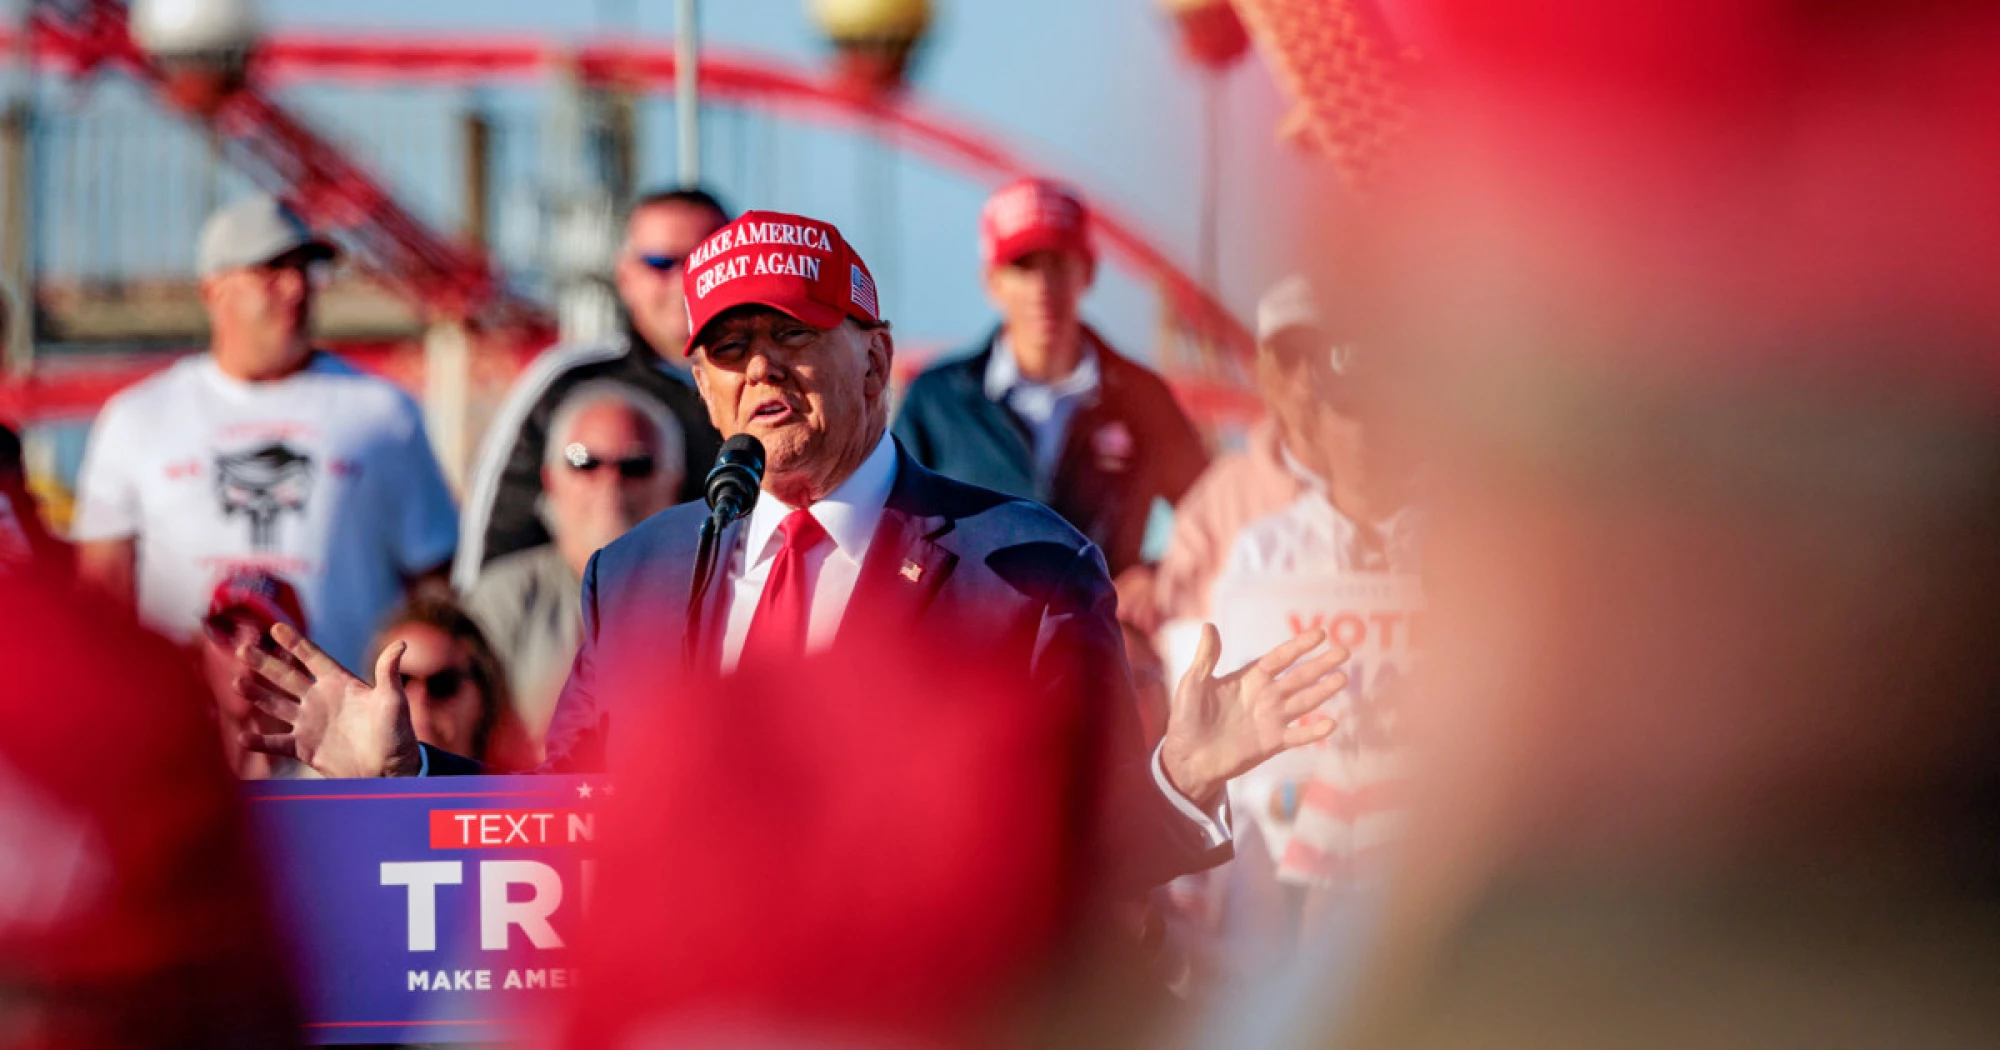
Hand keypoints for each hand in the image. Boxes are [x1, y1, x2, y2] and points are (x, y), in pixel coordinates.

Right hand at [235, 622, 422, 777]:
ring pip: (275, 704)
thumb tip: (401, 644)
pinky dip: (260, 741)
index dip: (295, 643)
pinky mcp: (304, 747)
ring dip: (256, 694)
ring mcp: (309, 722)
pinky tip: (243, 736)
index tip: (275, 627)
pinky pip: (276, 742)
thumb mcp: (393, 701)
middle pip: (286, 677)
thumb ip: (389, 674)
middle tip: (242, 649)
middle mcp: (320, 699)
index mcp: (340, 683)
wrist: (389, 770)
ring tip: (237, 682)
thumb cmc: (397, 734)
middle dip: (264, 663)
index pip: (313, 657)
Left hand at [1158, 625, 1346, 808]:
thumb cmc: (1187, 719)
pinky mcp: (1272, 742)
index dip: (1298, 646)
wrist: (1188, 758)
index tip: (1320, 634)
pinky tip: (1331, 724)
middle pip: (1299, 677)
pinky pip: (1297, 735)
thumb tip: (1208, 626)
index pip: (1279, 658)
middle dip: (1321, 664)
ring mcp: (1271, 719)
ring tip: (1342, 678)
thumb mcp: (1193, 684)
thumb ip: (1205, 658)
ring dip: (1323, 691)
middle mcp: (1265, 696)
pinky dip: (1313, 731)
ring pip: (1304, 702)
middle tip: (1345, 651)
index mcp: (1249, 679)